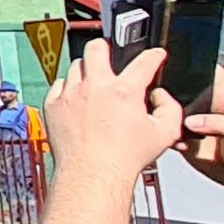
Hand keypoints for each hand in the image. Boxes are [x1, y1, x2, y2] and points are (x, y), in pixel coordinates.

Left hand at [41, 38, 183, 181]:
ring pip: (75, 67)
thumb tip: (160, 96)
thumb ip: (170, 109)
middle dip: (106, 47)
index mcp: (124, 91)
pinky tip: (76, 99)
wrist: (91, 176)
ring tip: (94, 85)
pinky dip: (68, 89)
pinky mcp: (53, 106)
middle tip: (110, 55)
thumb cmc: (124, 159)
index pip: (144, 61)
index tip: (155, 55)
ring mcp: (70, 95)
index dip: (154, 55)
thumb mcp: (165, 134)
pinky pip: (58, 86)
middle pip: (96, 48)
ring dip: (87, 72)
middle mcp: (94, 87)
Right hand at [176, 63, 223, 201]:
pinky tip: (175, 143)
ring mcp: (197, 124)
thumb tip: (193, 121)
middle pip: (183, 88)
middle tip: (168, 104)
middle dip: (171, 92)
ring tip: (172, 126)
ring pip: (171, 111)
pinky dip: (164, 136)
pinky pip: (168, 133)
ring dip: (165, 115)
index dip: (193, 66)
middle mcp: (210, 108)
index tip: (176, 68)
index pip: (209, 72)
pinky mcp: (187, 142)